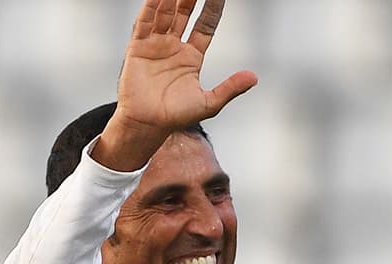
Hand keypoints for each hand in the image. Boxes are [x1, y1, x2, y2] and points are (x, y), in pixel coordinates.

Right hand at [97, 0, 257, 170]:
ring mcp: (155, 46)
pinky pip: (144, 24)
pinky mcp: (137, 49)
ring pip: (164, 15)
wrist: (146, 125)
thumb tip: (254, 77)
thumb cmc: (175, 117)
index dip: (212, 9)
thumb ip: (230, 88)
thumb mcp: (209, 103)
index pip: (205, 25)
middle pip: (184, 14)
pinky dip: (149, 8)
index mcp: (192, 57)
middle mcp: (174, 47)